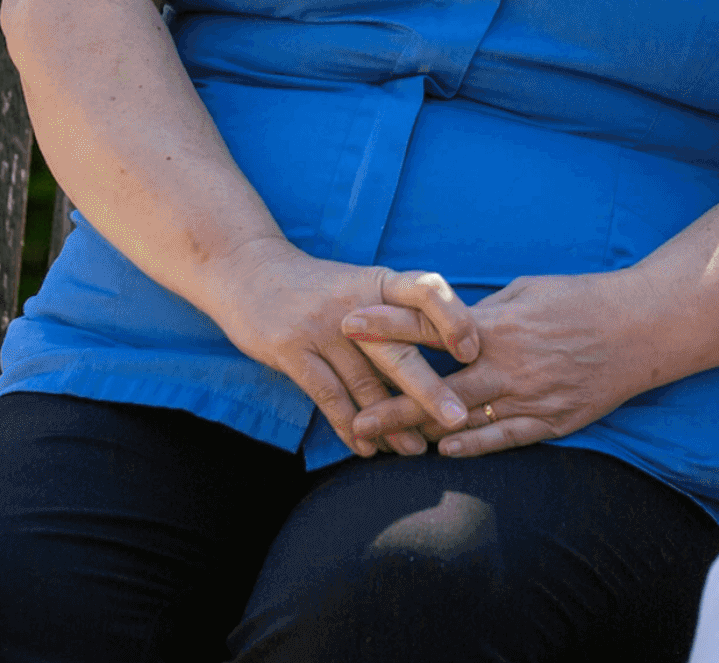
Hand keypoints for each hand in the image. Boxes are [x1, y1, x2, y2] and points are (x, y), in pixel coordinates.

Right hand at [203, 238, 480, 457]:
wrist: (247, 270)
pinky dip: (349, 425)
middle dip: (431, 390)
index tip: (471, 350)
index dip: (454, 317)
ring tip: (416, 449)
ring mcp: (322, 327)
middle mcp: (356, 304)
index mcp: (380, 283)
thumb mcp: (361, 285)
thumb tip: (449, 354)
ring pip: (365, 382)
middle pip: (400, 350)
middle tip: (460, 420)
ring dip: (393, 422)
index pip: (427, 290)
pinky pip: (327, 395)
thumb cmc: (317, 287)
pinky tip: (366, 447)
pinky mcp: (291, 350)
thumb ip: (397, 315)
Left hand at [340, 273, 650, 457]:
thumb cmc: (584, 298)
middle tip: (353, 416)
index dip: (387, 324)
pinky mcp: (553, 419)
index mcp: (499, 324)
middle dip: (392, 400)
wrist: (643, 328)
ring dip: (421, 430)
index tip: (347, 323)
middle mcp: (509, 363)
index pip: (431, 324)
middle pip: (438, 385)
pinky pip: (505, 436)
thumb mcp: (529, 290)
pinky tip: (445, 451)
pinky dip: (474, 445)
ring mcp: (531, 395)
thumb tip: (453, 319)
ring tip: (383, 443)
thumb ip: (488, 311)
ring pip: (465, 418)